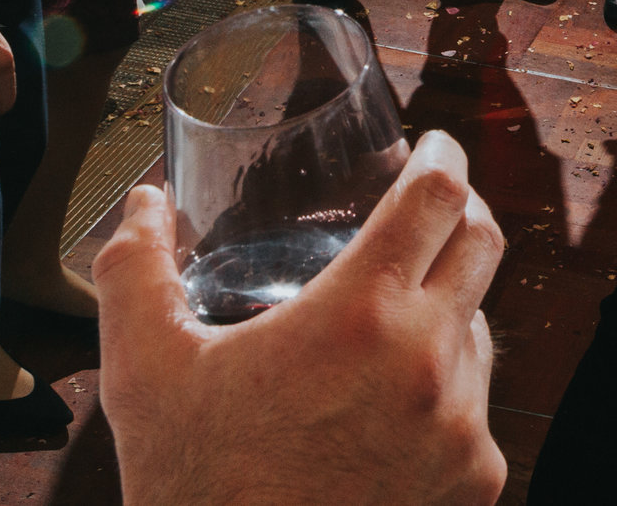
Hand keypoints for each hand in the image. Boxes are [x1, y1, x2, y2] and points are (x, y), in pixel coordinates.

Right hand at [97, 131, 506, 505]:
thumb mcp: (144, 374)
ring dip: (447, 309)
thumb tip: (142, 204)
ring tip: (387, 323)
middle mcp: (429, 362)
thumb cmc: (195, 491)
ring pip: (480, 328)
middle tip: (429, 205)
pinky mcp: (474, 479)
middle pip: (481, 245)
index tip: (435, 145)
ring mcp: (461, 424)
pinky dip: (442, 392)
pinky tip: (388, 407)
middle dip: (459, 212)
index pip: (439, 196)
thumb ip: (135, 273)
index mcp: (361, 316)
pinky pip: (474, 407)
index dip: (442, 157)